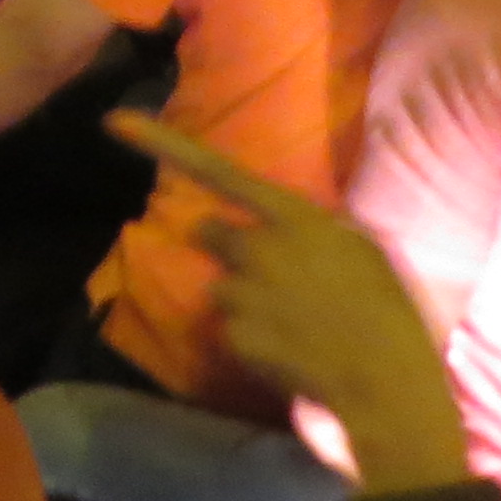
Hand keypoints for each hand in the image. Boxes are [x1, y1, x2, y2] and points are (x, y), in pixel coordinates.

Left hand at [109, 112, 465, 485]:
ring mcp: (241, 293)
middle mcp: (257, 247)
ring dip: (247, 301)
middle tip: (274, 276)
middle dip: (231, 250)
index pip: (220, 171)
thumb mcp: (361, 247)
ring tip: (296, 322)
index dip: (163, 144)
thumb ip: (311, 228)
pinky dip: (253, 342)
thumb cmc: (388, 309)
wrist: (385, 379)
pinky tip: (290, 351)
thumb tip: (278, 223)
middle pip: (211, 233)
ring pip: (224, 289)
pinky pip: (232, 332)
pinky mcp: (234, 336)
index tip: (113, 122)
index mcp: (294, 217)